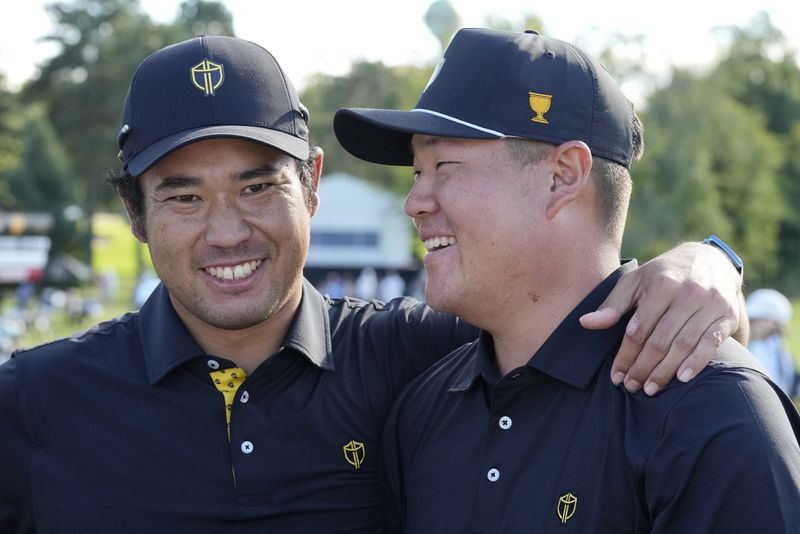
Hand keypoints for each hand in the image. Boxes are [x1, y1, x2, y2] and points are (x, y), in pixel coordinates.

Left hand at [580, 242, 742, 395]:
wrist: (711, 260)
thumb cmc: (664, 275)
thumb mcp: (635, 281)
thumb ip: (613, 304)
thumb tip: (585, 323)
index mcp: (661, 285)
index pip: (638, 330)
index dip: (625, 356)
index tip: (615, 376)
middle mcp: (688, 293)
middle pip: (660, 340)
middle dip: (643, 367)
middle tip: (631, 386)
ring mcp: (710, 305)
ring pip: (684, 345)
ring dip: (665, 371)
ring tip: (650, 389)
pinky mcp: (727, 316)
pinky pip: (711, 344)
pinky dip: (697, 363)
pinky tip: (682, 379)